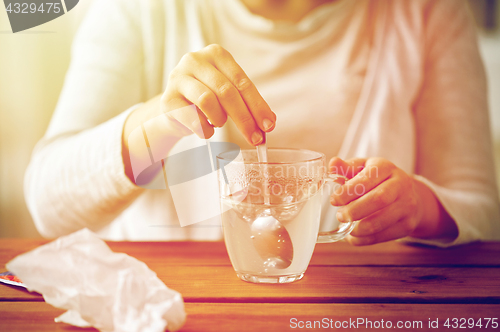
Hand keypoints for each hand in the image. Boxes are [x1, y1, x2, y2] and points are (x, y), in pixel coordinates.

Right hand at [124, 44, 275, 146]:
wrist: (174, 109)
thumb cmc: (206, 99)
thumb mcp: (228, 95)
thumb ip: (247, 103)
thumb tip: (269, 122)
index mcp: (216, 54)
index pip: (242, 81)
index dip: (257, 105)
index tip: (269, 125)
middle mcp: (195, 60)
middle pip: (226, 91)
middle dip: (244, 118)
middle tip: (255, 138)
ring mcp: (178, 78)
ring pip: (208, 101)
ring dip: (220, 119)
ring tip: (219, 123)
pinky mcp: (167, 99)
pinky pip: (192, 118)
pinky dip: (205, 130)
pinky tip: (206, 130)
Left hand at [329, 157, 457, 244]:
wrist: (409, 194)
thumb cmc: (379, 179)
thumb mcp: (364, 168)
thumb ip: (347, 167)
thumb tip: (333, 164)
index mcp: (386, 168)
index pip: (367, 178)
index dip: (348, 191)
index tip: (334, 200)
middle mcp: (401, 185)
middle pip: (378, 200)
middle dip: (354, 210)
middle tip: (340, 215)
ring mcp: (407, 206)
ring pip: (381, 221)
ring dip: (358, 228)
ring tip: (346, 226)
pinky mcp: (407, 225)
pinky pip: (383, 236)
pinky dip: (364, 239)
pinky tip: (354, 235)